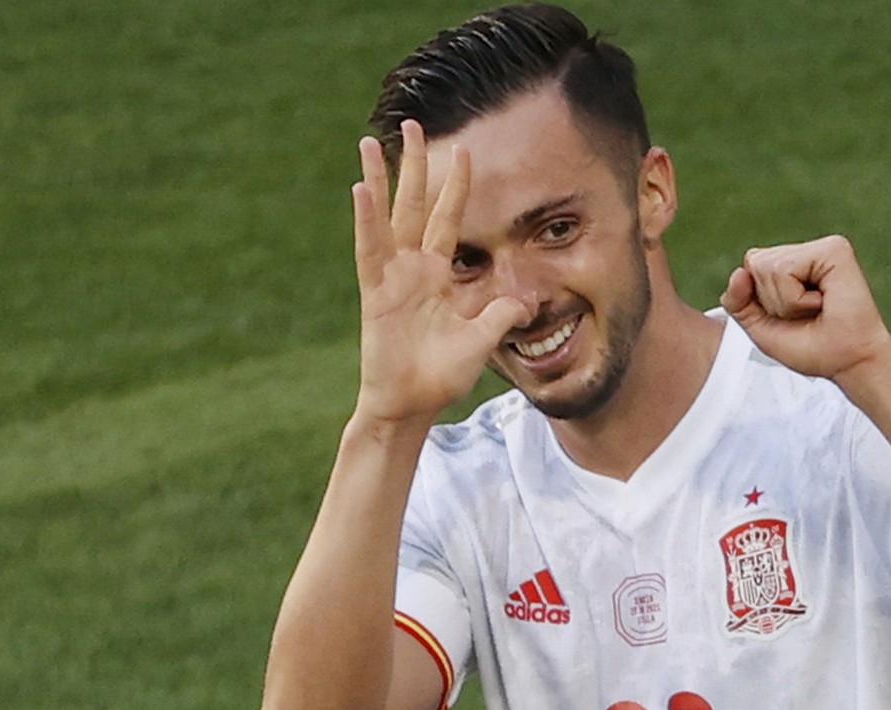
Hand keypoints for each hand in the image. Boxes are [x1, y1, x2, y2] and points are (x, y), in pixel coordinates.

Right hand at [351, 120, 532, 424]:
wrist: (410, 404)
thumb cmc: (441, 376)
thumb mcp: (482, 341)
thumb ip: (502, 316)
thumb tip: (529, 302)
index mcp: (438, 274)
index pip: (449, 219)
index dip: (456, 186)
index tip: (464, 150)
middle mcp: (412, 268)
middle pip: (413, 205)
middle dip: (414, 165)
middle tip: (413, 125)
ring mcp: (390, 277)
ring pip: (385, 217)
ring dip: (380, 180)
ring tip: (371, 142)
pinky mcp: (374, 292)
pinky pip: (370, 249)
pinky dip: (366, 220)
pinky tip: (362, 189)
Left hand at [720, 235, 890, 381]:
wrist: (848, 362)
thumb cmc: (814, 348)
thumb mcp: (761, 328)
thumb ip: (738, 302)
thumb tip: (738, 272)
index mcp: (791, 265)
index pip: (749, 267)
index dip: (761, 300)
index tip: (792, 317)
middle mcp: (806, 253)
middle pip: (755, 262)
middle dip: (772, 301)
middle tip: (805, 314)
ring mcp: (821, 248)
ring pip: (766, 266)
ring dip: (786, 302)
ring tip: (814, 309)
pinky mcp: (833, 249)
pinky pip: (784, 269)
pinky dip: (795, 298)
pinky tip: (822, 301)